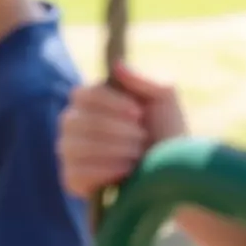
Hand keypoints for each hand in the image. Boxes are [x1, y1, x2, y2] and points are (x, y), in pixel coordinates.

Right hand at [57, 64, 185, 197]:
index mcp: (91, 101)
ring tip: (137, 155)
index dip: (109, 103)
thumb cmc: (168, 133)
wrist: (175, 174)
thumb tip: (116, 66)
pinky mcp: (72, 180)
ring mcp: (70, 153)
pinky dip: (104, 171)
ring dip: (112, 150)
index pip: (82, 95)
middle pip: (73, 121)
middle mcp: (73, 124)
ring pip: (73, 146)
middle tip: (142, 138)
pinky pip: (74, 173)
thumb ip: (143, 79)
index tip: (138, 113)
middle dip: (114, 130)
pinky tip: (126, 172)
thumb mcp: (164, 100)